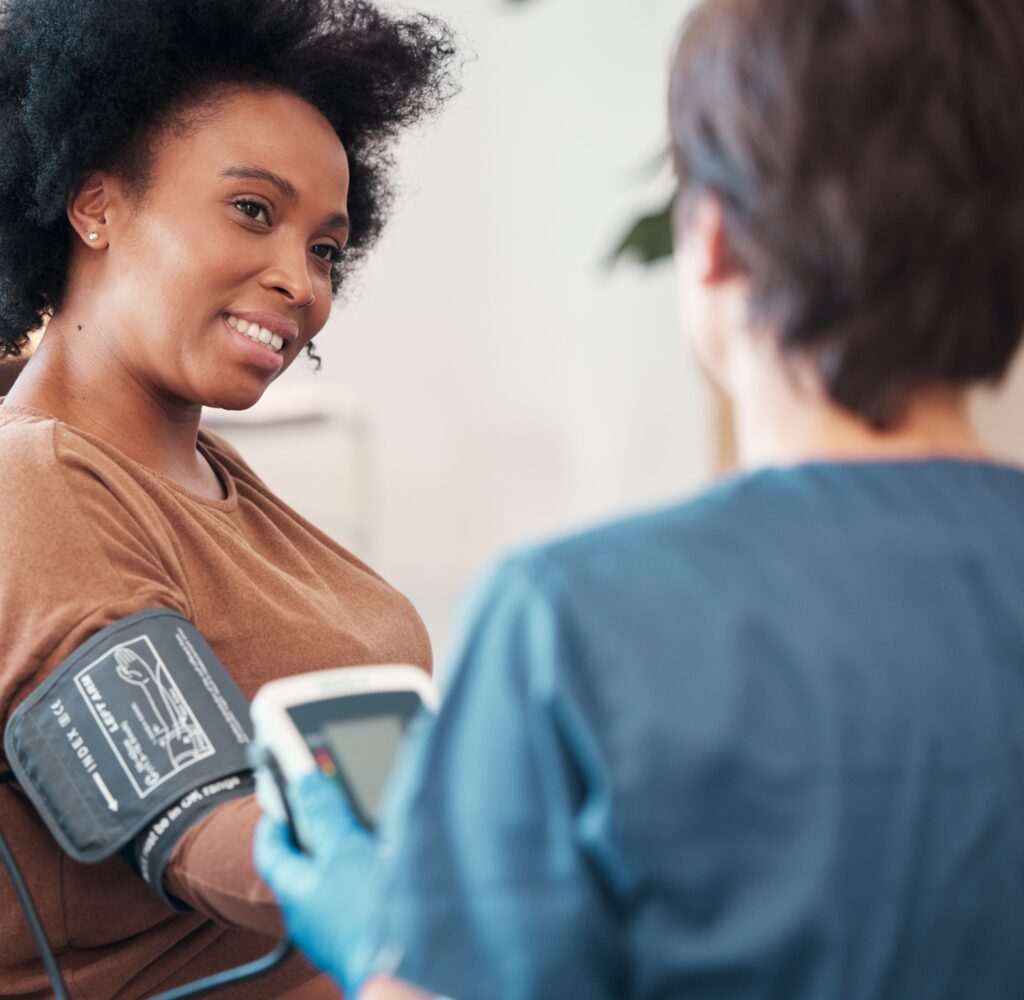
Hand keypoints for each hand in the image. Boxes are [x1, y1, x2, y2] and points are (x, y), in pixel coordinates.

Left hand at [254, 771, 379, 995]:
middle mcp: (307, 915)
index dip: (274, 818)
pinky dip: (364, 879)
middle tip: (330, 807)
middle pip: (302, 864)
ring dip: (344, 856)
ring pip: (330, 882)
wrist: (405, 975)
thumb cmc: (367, 916)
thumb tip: (305, 781)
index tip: (282, 796)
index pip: (270, 848)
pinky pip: (352, 900)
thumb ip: (324, 812)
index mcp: (294, 890)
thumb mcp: (345, 847)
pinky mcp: (357, 939)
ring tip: (367, 836)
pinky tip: (388, 871)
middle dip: (316, 832)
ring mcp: (331, 931)